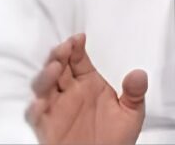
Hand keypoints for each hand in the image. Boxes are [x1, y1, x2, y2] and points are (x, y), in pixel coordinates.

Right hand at [26, 33, 147, 144]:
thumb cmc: (114, 140)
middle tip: (64, 48)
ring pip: (43, 86)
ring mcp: (56, 108)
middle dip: (59, 55)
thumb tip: (140, 75)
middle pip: (58, 67)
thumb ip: (135, 93)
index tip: (79, 39)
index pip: (78, 58)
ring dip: (46, 76)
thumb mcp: (131, 114)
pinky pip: (35, 116)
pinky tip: (41, 103)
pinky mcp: (46, 127)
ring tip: (55, 68)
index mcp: (88, 84)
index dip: (76, 46)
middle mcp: (70, 93)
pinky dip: (34, 109)